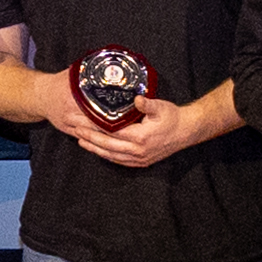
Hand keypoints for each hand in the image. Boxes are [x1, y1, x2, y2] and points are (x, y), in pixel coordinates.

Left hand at [70, 95, 201, 168]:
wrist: (187, 132)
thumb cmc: (173, 117)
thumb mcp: (161, 107)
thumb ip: (147, 104)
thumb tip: (136, 99)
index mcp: (140, 137)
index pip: (111, 132)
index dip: (95, 126)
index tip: (82, 121)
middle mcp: (137, 151)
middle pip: (107, 145)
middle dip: (89, 137)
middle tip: (74, 130)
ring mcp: (139, 159)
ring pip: (111, 155)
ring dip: (95, 149)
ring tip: (80, 141)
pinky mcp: (141, 162)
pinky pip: (119, 161)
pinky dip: (106, 156)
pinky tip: (97, 151)